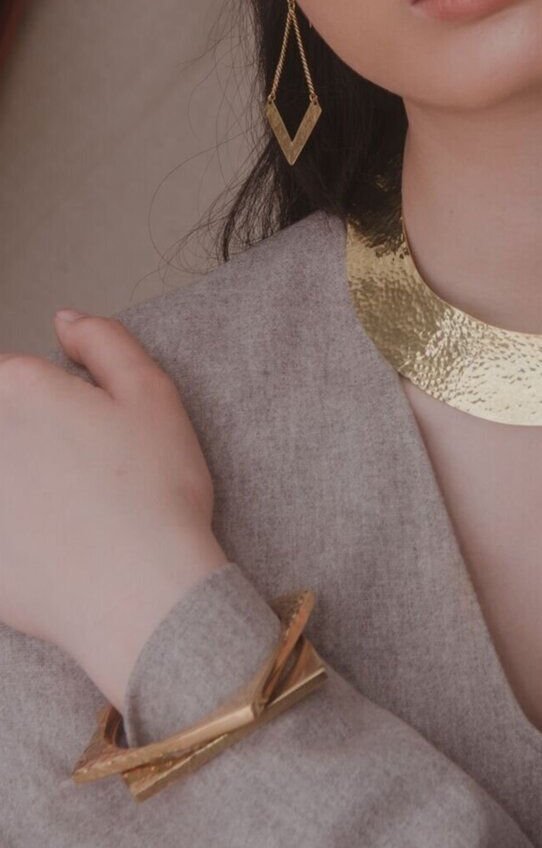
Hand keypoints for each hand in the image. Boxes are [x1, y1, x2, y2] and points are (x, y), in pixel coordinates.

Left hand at [0, 311, 228, 710]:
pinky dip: (13, 536)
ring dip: (22, 486)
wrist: (140, 591)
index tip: (80, 436)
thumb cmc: (155, 494)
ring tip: (63, 517)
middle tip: (75, 482)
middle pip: (0, 426)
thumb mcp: (155, 396)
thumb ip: (106, 342)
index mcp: (17, 388)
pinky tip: (44, 551)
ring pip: (1, 476)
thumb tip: (66, 320)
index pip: (12, 379)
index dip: (50, 404)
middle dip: (29, 447)